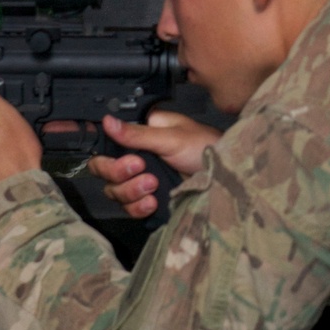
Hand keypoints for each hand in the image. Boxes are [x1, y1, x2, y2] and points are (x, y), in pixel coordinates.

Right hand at [88, 112, 221, 220]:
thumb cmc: (203, 146)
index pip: (105, 148)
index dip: (109, 159)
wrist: (224, 175)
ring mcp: (140, 180)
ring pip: (116, 192)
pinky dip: (138, 208)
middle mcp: (135, 157)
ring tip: (155, 185)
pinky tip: (153, 203)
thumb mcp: (171, 137)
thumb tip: (107, 120)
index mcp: (138, 136)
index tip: (133, 161)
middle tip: (143, 170)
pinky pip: (130, 209)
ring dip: (132, 191)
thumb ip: (137, 134)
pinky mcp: (148, 199)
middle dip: (120, 175)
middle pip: (105, 173)